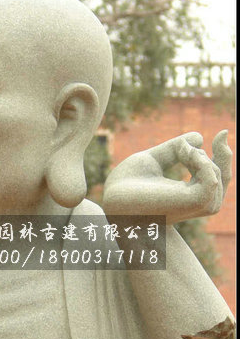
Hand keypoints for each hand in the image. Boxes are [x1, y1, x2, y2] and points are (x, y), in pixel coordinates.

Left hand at [102, 131, 231, 223]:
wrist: (113, 199)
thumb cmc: (126, 185)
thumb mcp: (154, 160)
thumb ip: (175, 149)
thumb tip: (200, 138)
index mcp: (185, 195)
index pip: (215, 178)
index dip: (223, 156)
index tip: (224, 132)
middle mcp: (194, 204)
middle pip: (222, 176)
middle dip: (222, 154)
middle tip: (212, 136)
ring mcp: (196, 205)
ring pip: (218, 175)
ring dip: (200, 155)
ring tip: (181, 150)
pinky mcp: (196, 203)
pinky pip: (213, 178)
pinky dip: (203, 161)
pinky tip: (187, 153)